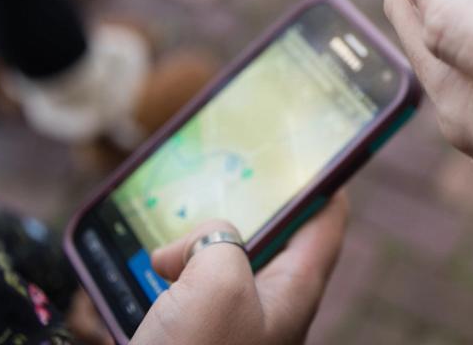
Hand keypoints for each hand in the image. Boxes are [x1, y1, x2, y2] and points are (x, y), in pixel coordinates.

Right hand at [130, 194, 346, 344]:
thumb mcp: (216, 283)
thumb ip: (221, 240)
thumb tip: (192, 250)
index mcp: (295, 289)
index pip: (327, 220)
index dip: (324, 179)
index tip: (313, 147)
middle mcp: (271, 307)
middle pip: (272, 237)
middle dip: (244, 212)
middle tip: (220, 186)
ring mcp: (233, 327)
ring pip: (222, 265)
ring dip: (195, 250)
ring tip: (167, 253)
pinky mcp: (196, 342)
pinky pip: (187, 296)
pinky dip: (168, 282)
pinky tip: (145, 283)